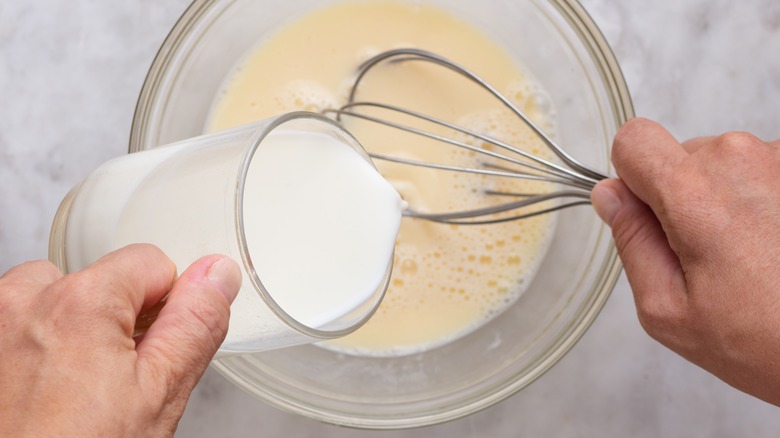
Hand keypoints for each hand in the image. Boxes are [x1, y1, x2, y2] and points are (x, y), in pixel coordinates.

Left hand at [0, 244, 240, 435]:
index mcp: (81, 301)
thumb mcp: (160, 394)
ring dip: (72, 331)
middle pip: (100, 281)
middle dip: (116, 320)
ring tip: (74, 393)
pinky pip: (19, 325)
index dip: (166, 309)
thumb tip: (218, 274)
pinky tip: (45, 395)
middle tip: (114, 383)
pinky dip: (36, 347)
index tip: (152, 354)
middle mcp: (24, 300)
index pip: (151, 263)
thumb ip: (195, 323)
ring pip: (55, 300)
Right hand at [591, 118, 779, 405]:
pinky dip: (762, 203)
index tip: (647, 214)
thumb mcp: (669, 309)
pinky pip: (762, 172)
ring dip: (726, 201)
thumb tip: (611, 197)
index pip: (633, 140)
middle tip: (708, 257)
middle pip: (681, 155)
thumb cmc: (768, 340)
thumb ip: (631, 242)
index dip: (631, 177)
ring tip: (752, 257)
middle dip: (681, 198)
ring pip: (724, 165)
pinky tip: (775, 247)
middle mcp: (741, 159)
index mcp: (694, 193)